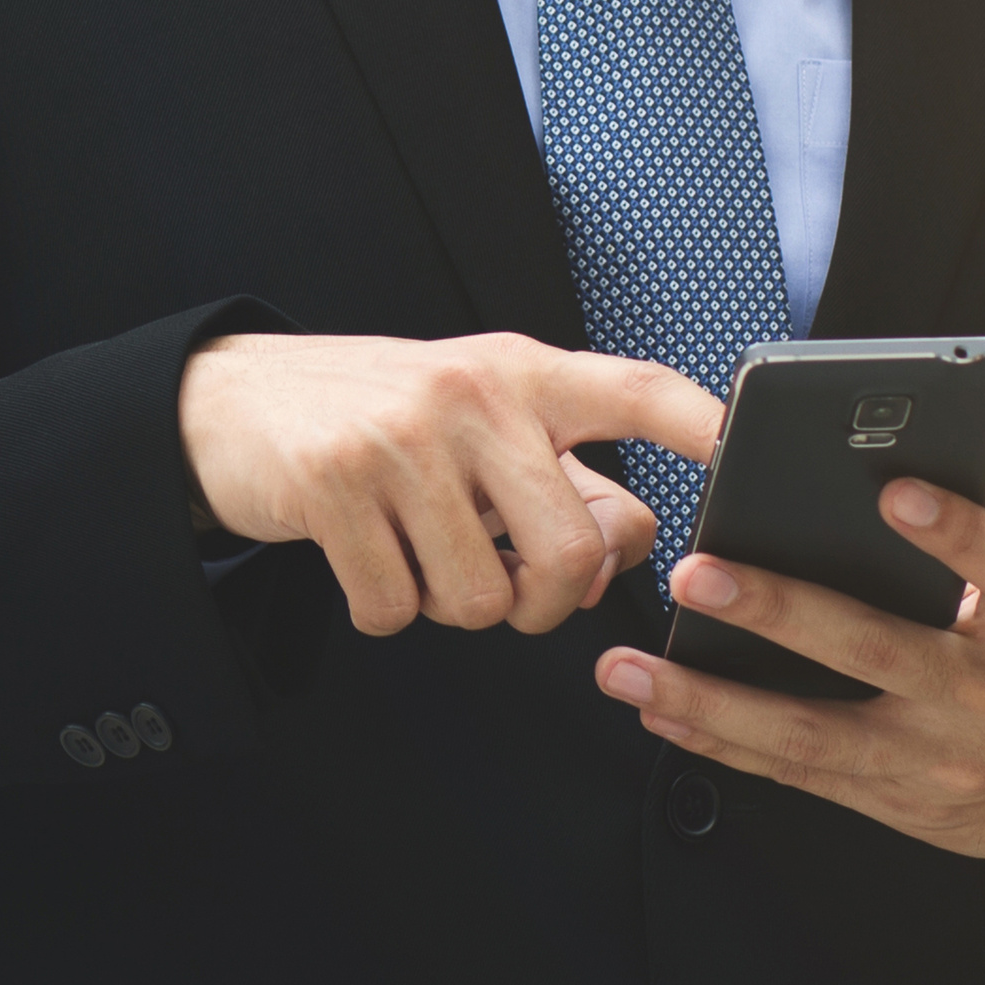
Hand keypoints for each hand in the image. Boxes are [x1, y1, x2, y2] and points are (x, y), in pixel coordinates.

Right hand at [180, 332, 722, 635]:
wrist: (233, 400)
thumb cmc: (391, 421)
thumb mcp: (487, 427)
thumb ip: (569, 485)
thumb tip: (619, 560)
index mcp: (527, 374)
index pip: (638, 391)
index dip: (704, 425)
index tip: (751, 453)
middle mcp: (475, 393)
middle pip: (572, 551)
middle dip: (548, 604)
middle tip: (514, 588)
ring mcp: (403, 437)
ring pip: (483, 599)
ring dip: (456, 607)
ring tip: (424, 552)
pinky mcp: (334, 485)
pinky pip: (397, 610)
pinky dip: (388, 611)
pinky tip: (369, 559)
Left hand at [595, 480, 984, 863]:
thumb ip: (975, 567)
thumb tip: (870, 496)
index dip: (958, 534)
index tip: (898, 490)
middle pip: (877, 652)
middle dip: (777, 613)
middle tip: (697, 572)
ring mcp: (941, 765)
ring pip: (813, 733)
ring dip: (710, 701)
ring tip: (629, 670)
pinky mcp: (904, 806)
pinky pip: (802, 775)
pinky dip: (727, 743)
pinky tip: (666, 714)